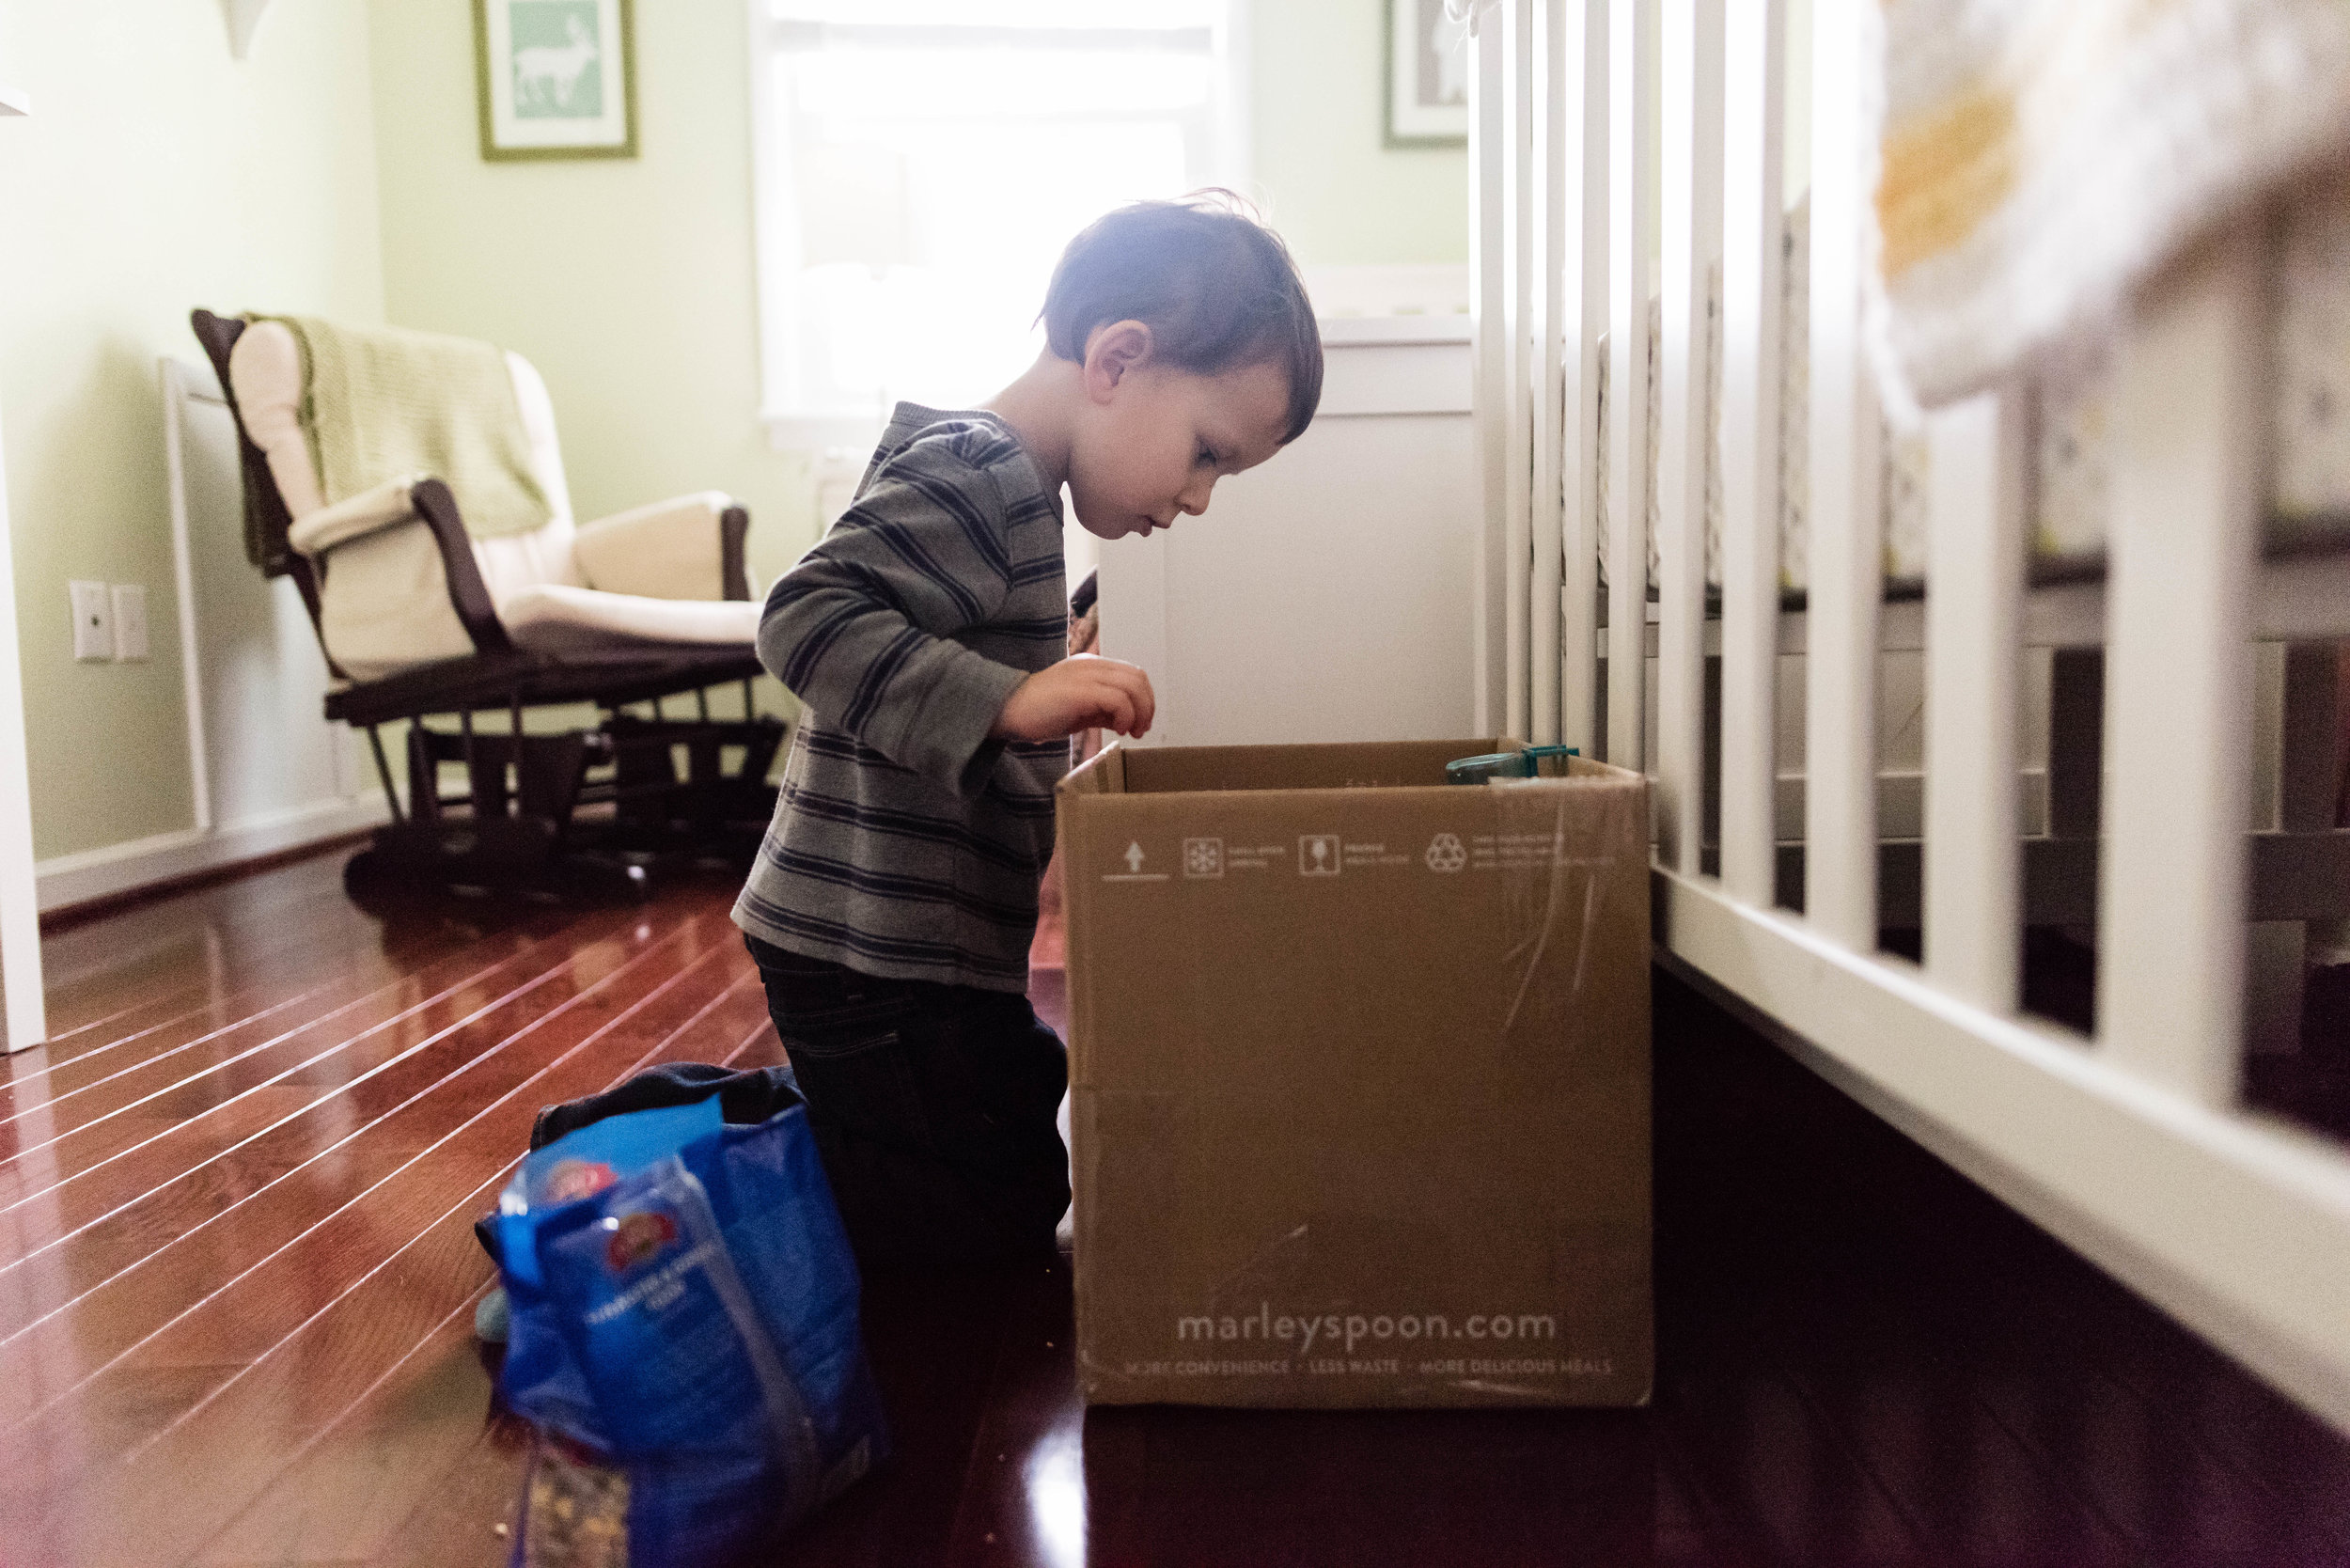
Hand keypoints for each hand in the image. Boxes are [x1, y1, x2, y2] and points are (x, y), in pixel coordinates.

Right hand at [991, 655, 1155, 741]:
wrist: (1006, 710)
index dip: (1144, 698)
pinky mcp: (1081, 690)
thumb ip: (1102, 710)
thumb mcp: (1079, 710)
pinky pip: (1118, 699)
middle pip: (1138, 678)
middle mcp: (1091, 665)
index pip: (1132, 674)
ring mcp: (1086, 675)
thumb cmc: (1038, 712)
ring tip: (1129, 731)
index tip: (1140, 722)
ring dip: (1139, 712)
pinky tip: (1116, 730)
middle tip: (1140, 729)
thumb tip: (1126, 719)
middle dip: (1147, 706)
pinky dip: (1125, 716)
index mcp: (1091, 666)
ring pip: (1133, 686)